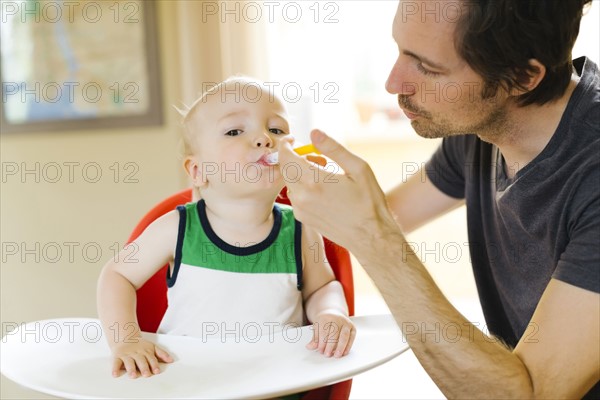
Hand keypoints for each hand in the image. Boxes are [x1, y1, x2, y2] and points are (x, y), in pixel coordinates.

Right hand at [111, 337, 172, 377]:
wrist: (125, 337)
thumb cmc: (140, 345)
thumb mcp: (152, 347)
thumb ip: (161, 354)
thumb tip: (171, 360)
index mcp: (146, 351)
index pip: (151, 358)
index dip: (154, 365)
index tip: (156, 371)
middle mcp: (136, 353)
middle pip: (141, 360)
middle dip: (144, 367)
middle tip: (147, 374)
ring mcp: (127, 355)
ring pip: (129, 362)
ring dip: (131, 369)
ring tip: (133, 375)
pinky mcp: (117, 356)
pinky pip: (115, 363)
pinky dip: (115, 368)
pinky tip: (115, 374)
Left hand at [279, 129, 395, 253]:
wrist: (370, 236)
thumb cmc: (368, 202)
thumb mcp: (358, 168)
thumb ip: (333, 149)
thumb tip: (314, 132)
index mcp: (315, 180)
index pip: (286, 155)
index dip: (286, 144)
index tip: (294, 139)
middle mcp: (302, 195)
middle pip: (285, 168)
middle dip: (294, 157)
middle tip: (315, 156)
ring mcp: (300, 208)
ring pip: (289, 181)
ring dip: (299, 172)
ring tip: (324, 173)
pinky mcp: (302, 217)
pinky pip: (295, 195)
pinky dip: (302, 186)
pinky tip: (322, 188)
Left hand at [306, 310, 355, 357]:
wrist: (333, 312)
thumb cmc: (324, 322)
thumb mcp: (317, 327)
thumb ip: (315, 338)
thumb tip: (310, 347)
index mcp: (326, 317)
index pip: (324, 331)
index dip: (322, 342)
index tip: (320, 350)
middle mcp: (337, 318)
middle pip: (334, 333)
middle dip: (330, 345)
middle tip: (327, 354)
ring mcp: (346, 322)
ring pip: (344, 335)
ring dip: (340, 347)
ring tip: (336, 355)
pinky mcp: (352, 327)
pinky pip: (351, 337)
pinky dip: (348, 346)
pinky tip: (343, 353)